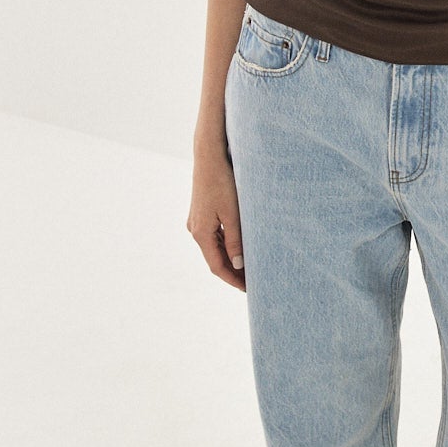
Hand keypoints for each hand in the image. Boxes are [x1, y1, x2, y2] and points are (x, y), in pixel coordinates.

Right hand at [186, 153, 245, 290]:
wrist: (209, 157)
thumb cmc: (222, 183)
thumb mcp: (232, 214)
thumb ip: (235, 240)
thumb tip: (238, 264)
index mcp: (201, 233)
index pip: (217, 266)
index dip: (233, 279)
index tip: (248, 289)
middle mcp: (195, 230)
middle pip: (215, 258)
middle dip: (233, 271)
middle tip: (252, 282)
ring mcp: (197, 221)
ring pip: (214, 247)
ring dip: (230, 258)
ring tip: (249, 267)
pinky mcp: (201, 213)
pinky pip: (214, 235)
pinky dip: (226, 245)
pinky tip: (239, 247)